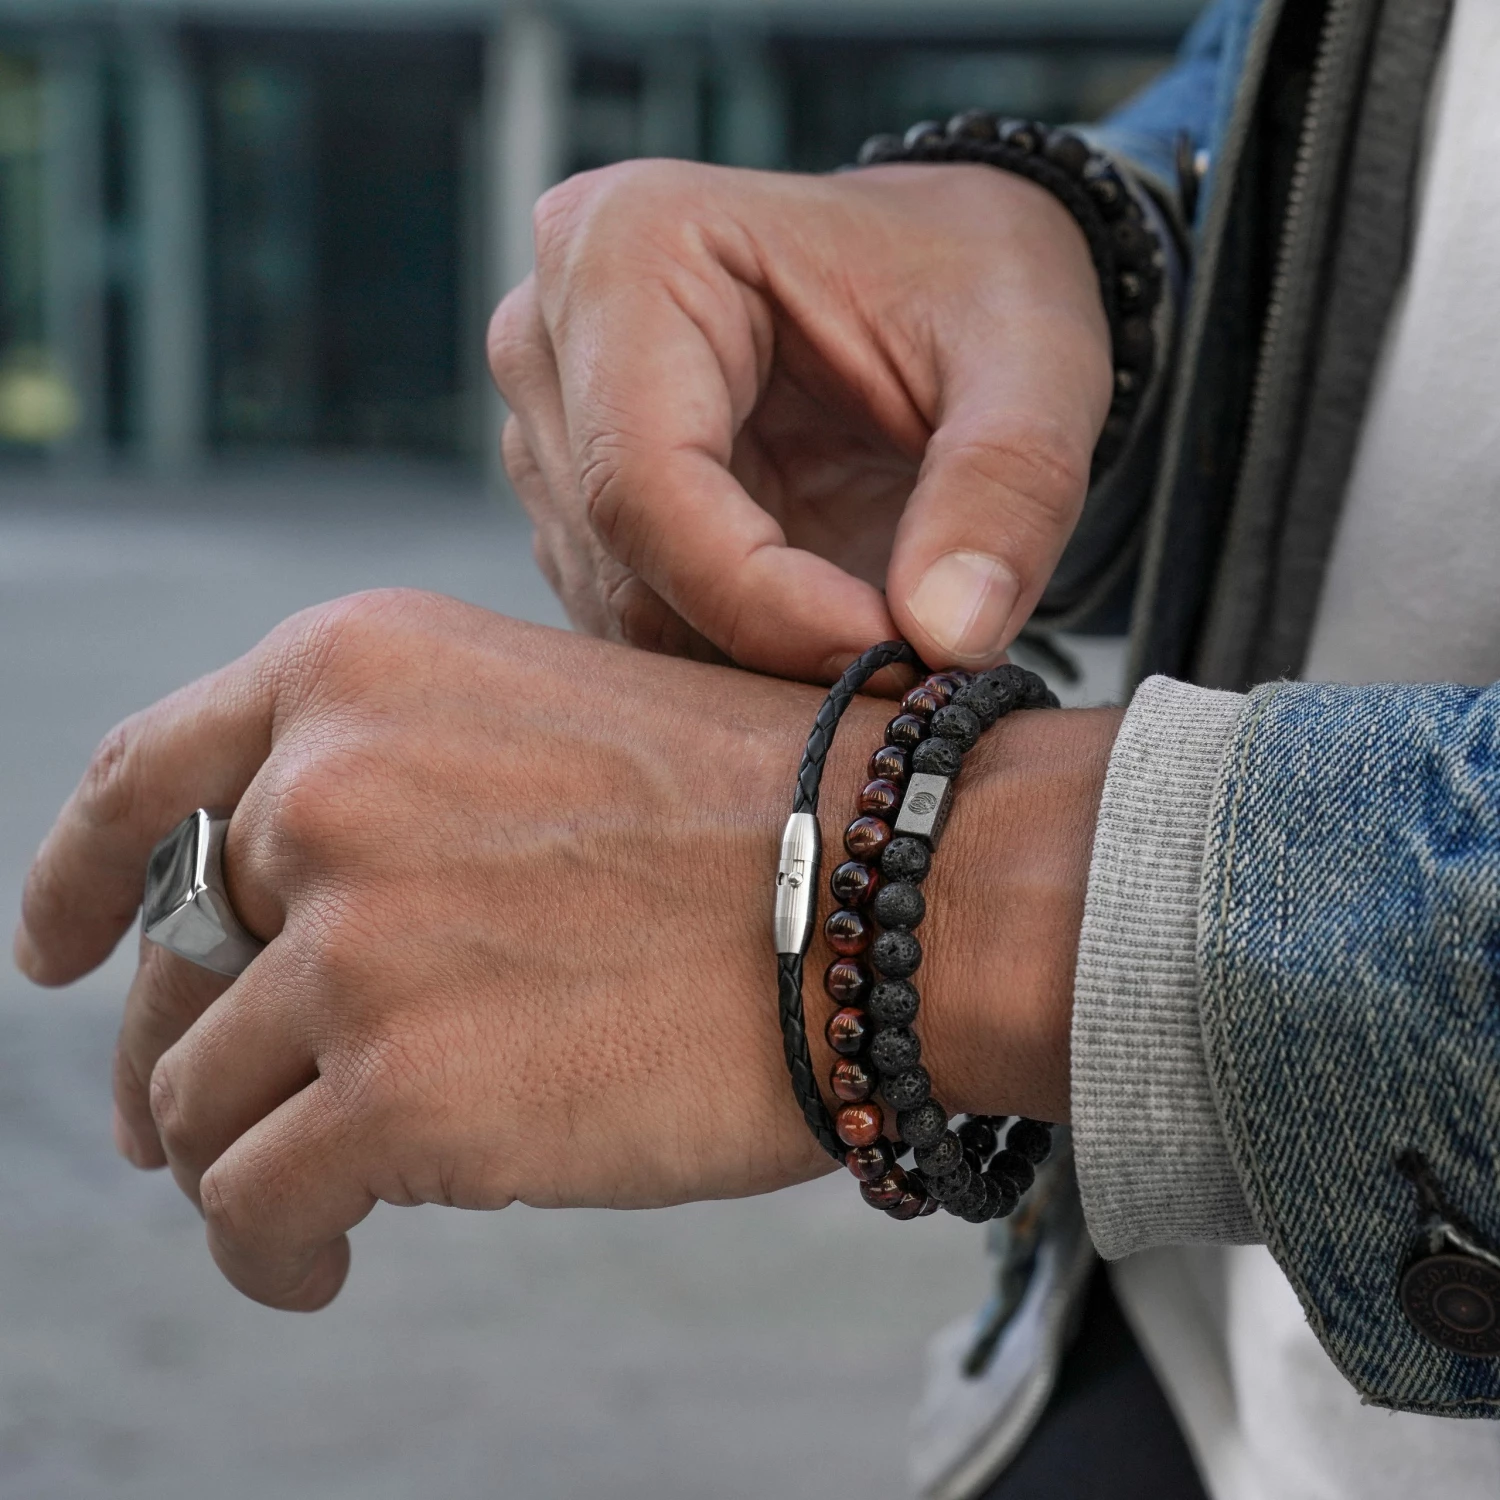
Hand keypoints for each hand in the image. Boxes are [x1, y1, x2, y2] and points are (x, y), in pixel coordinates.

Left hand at [15, 591, 1117, 1309]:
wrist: (896, 889)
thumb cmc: (757, 813)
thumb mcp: (538, 726)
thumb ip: (393, 799)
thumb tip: (286, 940)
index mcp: (358, 673)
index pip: (144, 782)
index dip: (75, 880)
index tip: (51, 952)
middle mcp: (327, 788)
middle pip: (177, 963)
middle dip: (177, 1055)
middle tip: (201, 1121)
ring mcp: (354, 941)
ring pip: (200, 1098)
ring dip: (239, 1160)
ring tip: (309, 1200)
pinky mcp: (399, 1091)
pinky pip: (254, 1201)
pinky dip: (270, 1245)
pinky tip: (321, 1257)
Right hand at [490, 160, 1111, 679]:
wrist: (944, 274)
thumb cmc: (975, 279)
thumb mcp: (1035, 360)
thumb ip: (1009, 487)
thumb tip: (947, 638)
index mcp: (629, 249)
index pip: (647, 483)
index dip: (767, 603)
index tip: (895, 652)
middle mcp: (550, 337)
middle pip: (624, 562)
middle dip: (771, 643)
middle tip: (910, 662)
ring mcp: (551, 427)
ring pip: (623, 611)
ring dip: (754, 660)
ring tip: (883, 630)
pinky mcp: (574, 500)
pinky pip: (634, 620)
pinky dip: (737, 654)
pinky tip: (826, 620)